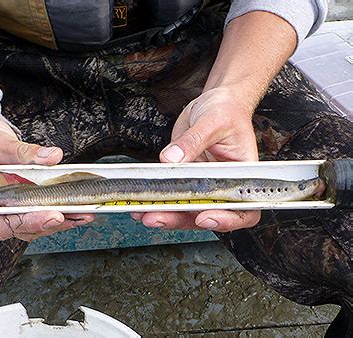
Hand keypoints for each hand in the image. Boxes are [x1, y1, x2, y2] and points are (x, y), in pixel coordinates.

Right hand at [0, 113, 93, 240]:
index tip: (53, 216)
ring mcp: (6, 209)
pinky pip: (37, 212)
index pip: (3, 224)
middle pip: (22, 228)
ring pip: (32, 225)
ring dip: (58, 221)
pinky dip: (56, 212)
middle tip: (74, 215)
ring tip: (83, 214)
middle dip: (50, 223)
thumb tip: (52, 156)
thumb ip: (23, 152)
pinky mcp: (18, 203)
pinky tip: (75, 208)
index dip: (29, 222)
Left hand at [132, 88, 260, 231]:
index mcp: (242, 174)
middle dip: (182, 219)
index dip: (227, 219)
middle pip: (208, 214)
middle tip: (158, 216)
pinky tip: (142, 203)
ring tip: (145, 213)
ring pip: (187, 210)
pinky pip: (174, 195)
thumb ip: (192, 142)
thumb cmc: (227, 111)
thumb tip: (171, 159)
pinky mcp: (186, 180)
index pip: (243, 208)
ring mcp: (204, 184)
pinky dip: (158, 201)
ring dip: (166, 215)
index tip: (204, 217)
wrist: (216, 103)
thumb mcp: (212, 122)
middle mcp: (224, 184)